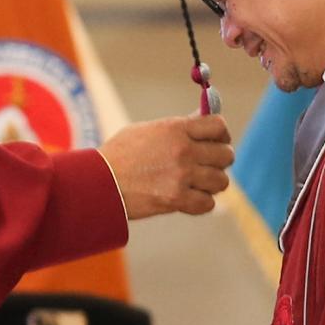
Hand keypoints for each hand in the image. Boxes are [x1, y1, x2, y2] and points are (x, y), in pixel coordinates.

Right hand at [99, 115, 232, 218]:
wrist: (99, 182)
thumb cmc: (119, 154)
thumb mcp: (147, 130)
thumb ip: (177, 127)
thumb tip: (200, 121)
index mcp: (176, 129)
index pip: (218, 126)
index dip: (221, 134)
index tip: (216, 141)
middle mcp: (183, 150)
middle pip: (226, 155)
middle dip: (219, 161)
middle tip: (207, 165)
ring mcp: (182, 176)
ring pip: (221, 181)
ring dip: (211, 184)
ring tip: (196, 184)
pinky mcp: (177, 199)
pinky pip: (208, 203)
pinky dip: (201, 203)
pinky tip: (189, 198)